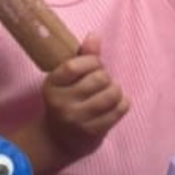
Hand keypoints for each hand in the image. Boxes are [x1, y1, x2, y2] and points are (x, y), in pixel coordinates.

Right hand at [40, 34, 129, 161]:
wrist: (58, 138)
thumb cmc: (66, 100)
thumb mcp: (66, 79)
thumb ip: (82, 57)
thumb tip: (94, 36)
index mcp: (52, 85)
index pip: (75, 65)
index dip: (92, 61)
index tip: (94, 65)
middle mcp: (61, 103)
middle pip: (98, 79)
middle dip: (106, 76)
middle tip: (102, 81)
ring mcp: (76, 119)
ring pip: (111, 94)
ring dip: (116, 90)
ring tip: (110, 91)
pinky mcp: (92, 132)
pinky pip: (118, 110)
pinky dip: (123, 103)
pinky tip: (117, 103)